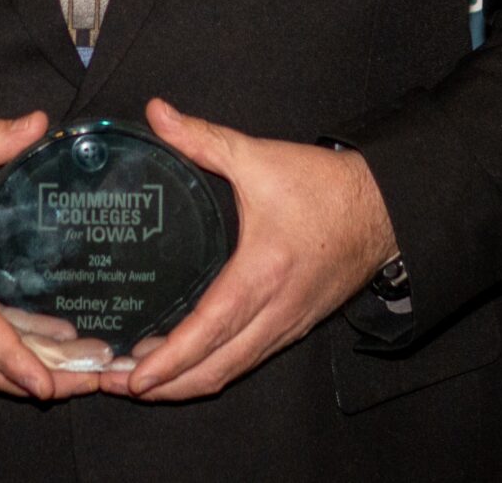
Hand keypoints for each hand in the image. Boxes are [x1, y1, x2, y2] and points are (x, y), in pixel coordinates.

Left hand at [102, 97, 396, 401]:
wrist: (385, 209)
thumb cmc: (326, 188)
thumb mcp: (258, 158)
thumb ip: (203, 138)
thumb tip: (156, 113)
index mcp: (261, 274)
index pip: (207, 333)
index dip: (167, 362)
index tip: (131, 379)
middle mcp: (275, 312)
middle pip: (215, 371)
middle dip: (164, 387)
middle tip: (116, 384)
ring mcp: (288, 326)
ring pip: (231, 372)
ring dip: (186, 383)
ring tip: (139, 380)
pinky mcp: (295, 326)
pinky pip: (248, 360)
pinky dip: (213, 369)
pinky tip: (184, 360)